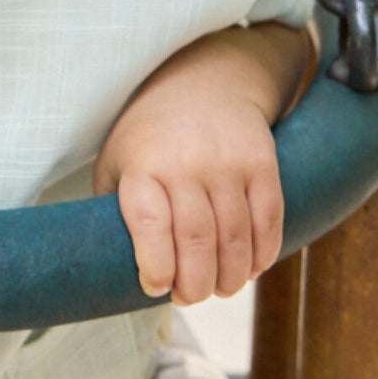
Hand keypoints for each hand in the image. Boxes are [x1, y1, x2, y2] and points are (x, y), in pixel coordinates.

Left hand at [93, 23, 308, 304]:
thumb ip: (113, 210)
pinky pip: (268, 220)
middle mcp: (185, 162)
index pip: (150, 224)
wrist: (207, 81)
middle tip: (190, 298)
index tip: (155, 287)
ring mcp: (227, 162)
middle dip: (195, 285)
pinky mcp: (262, 162)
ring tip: (220, 289)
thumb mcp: (119, 161)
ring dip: (230, 278)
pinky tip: (250, 269)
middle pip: (197, 241)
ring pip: (235, 238)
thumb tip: (109, 268)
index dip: (155, 266)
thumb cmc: (152, 136)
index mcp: (143, 165)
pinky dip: (262, 255)